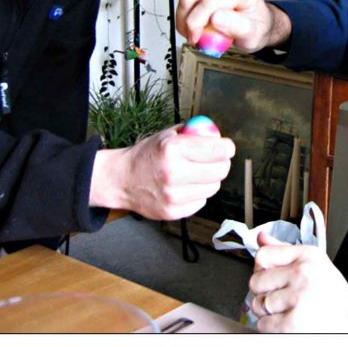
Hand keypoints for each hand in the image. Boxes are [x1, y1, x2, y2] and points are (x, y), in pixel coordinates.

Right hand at [90, 125, 234, 218]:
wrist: (121, 180)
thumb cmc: (145, 156)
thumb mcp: (166, 136)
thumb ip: (193, 134)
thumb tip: (218, 136)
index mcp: (172, 149)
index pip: (217, 149)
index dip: (226, 148)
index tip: (226, 147)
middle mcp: (173, 173)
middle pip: (220, 170)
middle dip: (221, 163)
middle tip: (215, 161)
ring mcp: (173, 195)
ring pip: (213, 188)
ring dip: (209, 180)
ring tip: (194, 174)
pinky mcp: (173, 212)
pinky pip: (201, 202)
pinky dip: (197, 194)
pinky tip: (184, 188)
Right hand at [175, 0, 290, 53]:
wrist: (260, 22)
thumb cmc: (258, 28)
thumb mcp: (252, 36)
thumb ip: (236, 27)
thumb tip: (215, 19)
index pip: (209, 2)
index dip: (196, 23)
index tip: (195, 38)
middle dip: (186, 20)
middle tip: (191, 37)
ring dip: (184, 18)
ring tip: (193, 33)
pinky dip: (188, 13)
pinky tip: (197, 24)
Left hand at [249, 232, 347, 332]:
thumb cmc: (336, 301)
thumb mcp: (316, 267)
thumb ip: (285, 252)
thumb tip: (261, 238)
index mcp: (309, 256)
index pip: (263, 255)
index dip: (264, 270)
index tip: (275, 279)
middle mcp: (303, 274)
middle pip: (256, 281)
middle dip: (266, 294)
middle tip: (286, 300)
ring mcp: (297, 298)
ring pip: (258, 304)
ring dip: (270, 313)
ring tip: (291, 312)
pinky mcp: (291, 323)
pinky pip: (263, 324)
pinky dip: (273, 329)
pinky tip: (291, 324)